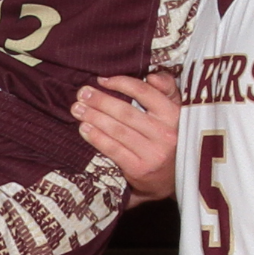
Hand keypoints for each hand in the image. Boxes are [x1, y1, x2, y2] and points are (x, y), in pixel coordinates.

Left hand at [73, 70, 179, 202]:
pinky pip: (114, 149)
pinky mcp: (140, 169)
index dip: (121, 83)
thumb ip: (166, 89)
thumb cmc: (169, 137)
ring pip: (118, 130)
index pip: (145, 93)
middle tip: (82, 93)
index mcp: (174, 115)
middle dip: (101, 101)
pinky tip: (84, 128)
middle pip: (126, 112)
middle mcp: (166, 134)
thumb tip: (151, 76)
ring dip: (94, 117)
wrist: (176, 177)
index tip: (102, 80)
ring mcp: (153, 153)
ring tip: (77, 109)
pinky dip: (96, 138)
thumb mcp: (175, 111)